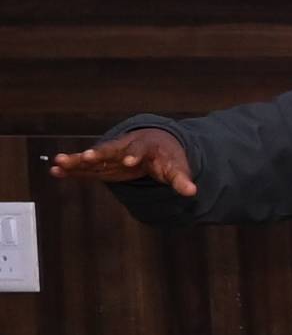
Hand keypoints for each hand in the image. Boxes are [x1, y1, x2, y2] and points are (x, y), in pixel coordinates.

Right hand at [50, 126, 194, 196]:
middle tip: (87, 156)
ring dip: (77, 159)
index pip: (140, 150)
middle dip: (99, 153)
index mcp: (145, 148)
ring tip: (60, 161)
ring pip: (93, 156)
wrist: (155, 142)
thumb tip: (192, 191)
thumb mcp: (175, 167)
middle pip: (111, 149)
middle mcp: (124, 148)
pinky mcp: (101, 163)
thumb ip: (180, 179)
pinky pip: (84, 166)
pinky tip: (55, 170)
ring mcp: (111, 155)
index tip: (130, 161)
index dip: (135, 155)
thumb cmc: (165, 157)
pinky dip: (71, 168)